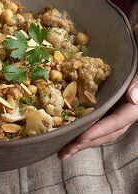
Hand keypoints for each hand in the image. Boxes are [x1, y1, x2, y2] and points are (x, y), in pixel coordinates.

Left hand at [58, 3, 137, 159]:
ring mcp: (115, 107)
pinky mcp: (106, 102)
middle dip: (87, 142)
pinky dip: (84, 127)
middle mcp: (125, 108)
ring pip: (101, 129)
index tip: (80, 138)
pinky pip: (96, 119)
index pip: (118, 121)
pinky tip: (70, 131)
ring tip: (64, 148)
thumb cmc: (134, 52)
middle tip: (65, 151)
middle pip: (107, 132)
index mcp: (134, 103)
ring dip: (83, 140)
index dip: (99, 131)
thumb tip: (134, 98)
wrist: (133, 42)